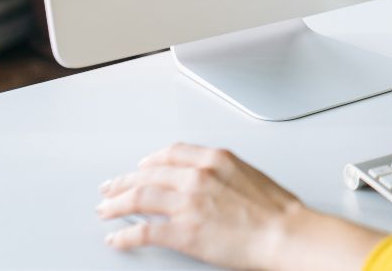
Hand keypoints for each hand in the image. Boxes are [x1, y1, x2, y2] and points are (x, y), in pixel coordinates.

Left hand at [99, 142, 384, 269]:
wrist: (286, 234)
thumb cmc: (277, 211)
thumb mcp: (250, 175)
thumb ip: (223, 172)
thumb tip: (207, 179)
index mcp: (215, 159)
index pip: (170, 153)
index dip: (149, 160)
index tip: (140, 167)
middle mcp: (197, 176)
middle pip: (147, 174)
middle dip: (123, 181)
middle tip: (111, 188)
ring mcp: (187, 203)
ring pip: (139, 198)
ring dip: (116, 204)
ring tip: (105, 210)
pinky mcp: (183, 232)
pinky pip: (143, 231)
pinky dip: (125, 236)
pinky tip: (116, 239)